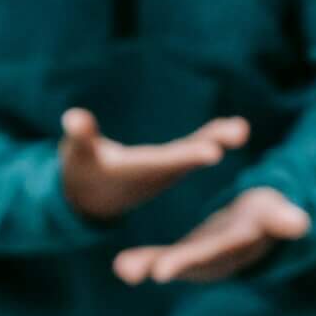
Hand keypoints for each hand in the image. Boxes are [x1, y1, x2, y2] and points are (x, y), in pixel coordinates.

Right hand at [58, 108, 246, 221]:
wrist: (91, 198)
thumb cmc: (81, 172)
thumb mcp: (77, 155)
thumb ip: (81, 136)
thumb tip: (74, 117)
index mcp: (138, 171)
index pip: (167, 162)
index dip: (189, 156)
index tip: (214, 152)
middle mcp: (158, 172)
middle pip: (188, 155)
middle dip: (212, 143)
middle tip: (239, 133)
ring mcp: (167, 167)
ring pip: (196, 149)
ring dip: (219, 138)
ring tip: (242, 128)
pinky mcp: (170, 161)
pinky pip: (196, 145)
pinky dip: (213, 136)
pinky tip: (235, 125)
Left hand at [113, 186, 311, 284]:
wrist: (264, 222)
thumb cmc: (271, 213)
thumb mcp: (277, 214)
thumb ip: (284, 219)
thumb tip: (301, 223)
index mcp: (240, 243)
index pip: (214, 253)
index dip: (190, 260)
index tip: (161, 271)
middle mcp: (219, 258)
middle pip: (190, 263)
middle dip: (164, 267)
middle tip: (130, 270)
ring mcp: (202, 260)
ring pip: (173, 264)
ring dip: (147, 267)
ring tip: (121, 268)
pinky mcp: (189, 256)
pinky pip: (164, 260)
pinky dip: (144, 263)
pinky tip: (120, 266)